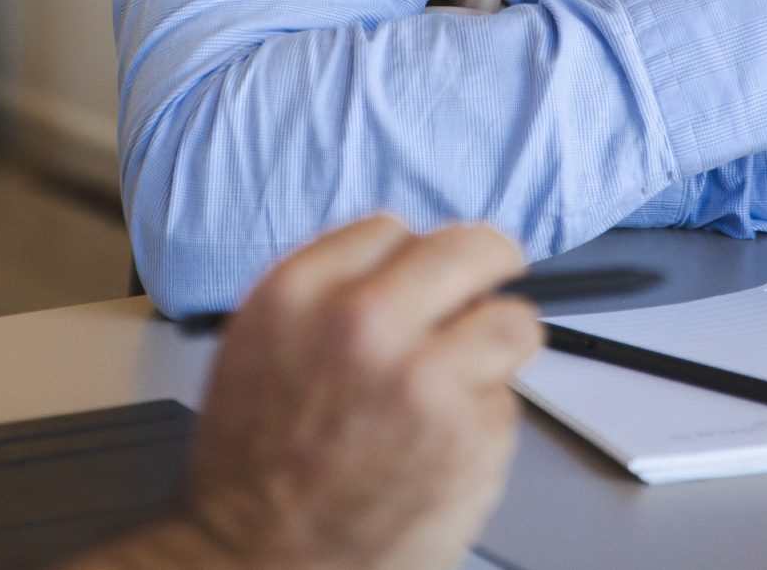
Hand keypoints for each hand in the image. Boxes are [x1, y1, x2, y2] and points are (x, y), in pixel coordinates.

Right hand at [166, 216, 538, 569]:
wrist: (258, 560)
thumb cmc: (253, 467)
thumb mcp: (259, 343)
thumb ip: (327, 292)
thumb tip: (397, 264)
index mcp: (301, 293)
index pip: (394, 229)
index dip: (413, 255)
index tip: (429, 270)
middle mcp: (365, 324)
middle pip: (471, 248)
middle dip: (488, 262)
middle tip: (493, 278)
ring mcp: (426, 380)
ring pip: (513, 320)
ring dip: (498, 344)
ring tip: (467, 375)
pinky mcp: (471, 438)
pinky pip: (507, 401)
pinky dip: (484, 419)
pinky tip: (439, 443)